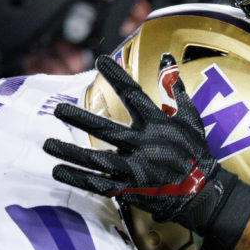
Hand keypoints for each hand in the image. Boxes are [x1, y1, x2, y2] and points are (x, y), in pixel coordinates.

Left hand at [43, 53, 249, 249]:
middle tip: (58, 109)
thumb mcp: (190, 118)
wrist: (201, 192)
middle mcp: (146, 146)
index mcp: (159, 125)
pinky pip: (99, 183)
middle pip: (108, 130)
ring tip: (47, 144)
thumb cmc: (195, 152)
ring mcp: (137, 169)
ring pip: (97, 160)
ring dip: (71, 152)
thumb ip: (175, 88)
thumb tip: (166, 58)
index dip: (117, 77)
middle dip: (82, 119)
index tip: (99, 60)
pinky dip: (78, 178)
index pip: (135, 95)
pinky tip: (58, 170)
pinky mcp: (130, 188)